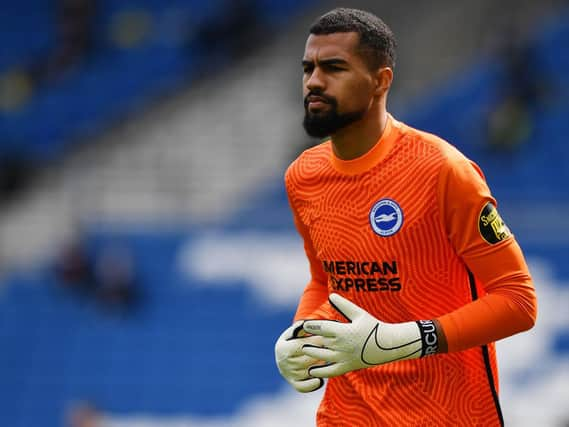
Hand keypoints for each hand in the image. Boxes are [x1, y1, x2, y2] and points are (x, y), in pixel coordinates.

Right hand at [274, 321, 325, 392]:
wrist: (284, 357)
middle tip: (333, 350)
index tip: (327, 338)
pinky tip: (320, 379)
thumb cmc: (293, 341)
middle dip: (321, 354)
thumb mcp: (293, 332)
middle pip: (307, 360)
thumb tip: (306, 324)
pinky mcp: (293, 384)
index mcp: (282, 348)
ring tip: (329, 361)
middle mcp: (283, 363)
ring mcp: (288, 374)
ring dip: (320, 368)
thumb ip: (300, 328)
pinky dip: (312, 385)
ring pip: (308, 372)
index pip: (302, 346)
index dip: (316, 342)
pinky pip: (303, 387)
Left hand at [302, 294, 437, 377]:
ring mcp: (343, 358)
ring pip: (321, 356)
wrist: (388, 345)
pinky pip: (330, 372)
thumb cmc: (373, 326)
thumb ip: (343, 305)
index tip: (304, 325)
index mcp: (342, 331)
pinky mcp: (347, 367)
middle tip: (300, 338)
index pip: (320, 328)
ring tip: (304, 350)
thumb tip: (331, 295)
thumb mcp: (358, 314)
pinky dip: (320, 372)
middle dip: (310, 339)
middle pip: (319, 342)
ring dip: (311, 353)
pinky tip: (311, 371)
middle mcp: (341, 345)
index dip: (309, 326)